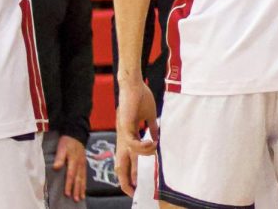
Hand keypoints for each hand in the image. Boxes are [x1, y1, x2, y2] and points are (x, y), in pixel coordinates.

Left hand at [54, 134, 88, 200]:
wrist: (76, 134)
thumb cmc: (67, 142)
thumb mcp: (61, 147)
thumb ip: (59, 158)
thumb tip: (56, 168)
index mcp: (74, 160)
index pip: (71, 174)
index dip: (69, 184)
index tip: (67, 193)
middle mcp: (80, 163)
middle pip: (78, 178)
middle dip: (77, 189)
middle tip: (76, 199)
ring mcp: (83, 163)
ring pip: (83, 178)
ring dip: (82, 188)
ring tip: (81, 197)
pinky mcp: (84, 163)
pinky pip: (85, 175)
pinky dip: (84, 183)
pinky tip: (84, 189)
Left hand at [114, 79, 157, 197]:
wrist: (132, 84)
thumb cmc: (140, 98)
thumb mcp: (148, 116)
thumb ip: (151, 128)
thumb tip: (157, 136)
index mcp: (127, 138)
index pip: (127, 162)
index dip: (130, 176)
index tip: (137, 186)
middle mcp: (123, 139)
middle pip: (120, 167)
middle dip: (126, 182)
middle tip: (133, 193)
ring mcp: (123, 134)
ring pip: (126, 158)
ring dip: (141, 160)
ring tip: (154, 149)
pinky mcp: (125, 127)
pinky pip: (133, 144)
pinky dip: (142, 147)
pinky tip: (153, 142)